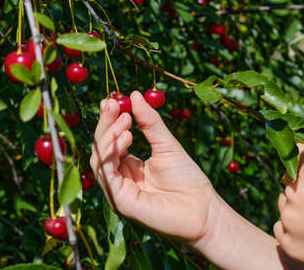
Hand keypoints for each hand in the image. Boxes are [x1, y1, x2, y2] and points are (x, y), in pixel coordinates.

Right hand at [90, 91, 214, 241]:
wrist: (204, 208)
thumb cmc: (188, 179)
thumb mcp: (167, 144)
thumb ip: (149, 122)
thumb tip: (134, 94)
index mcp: (128, 167)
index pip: (110, 141)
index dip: (108, 121)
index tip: (112, 99)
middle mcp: (119, 179)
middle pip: (100, 149)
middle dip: (105, 125)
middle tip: (112, 104)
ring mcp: (118, 192)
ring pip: (99, 161)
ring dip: (108, 137)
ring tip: (125, 120)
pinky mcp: (121, 202)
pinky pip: (107, 175)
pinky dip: (112, 154)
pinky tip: (126, 137)